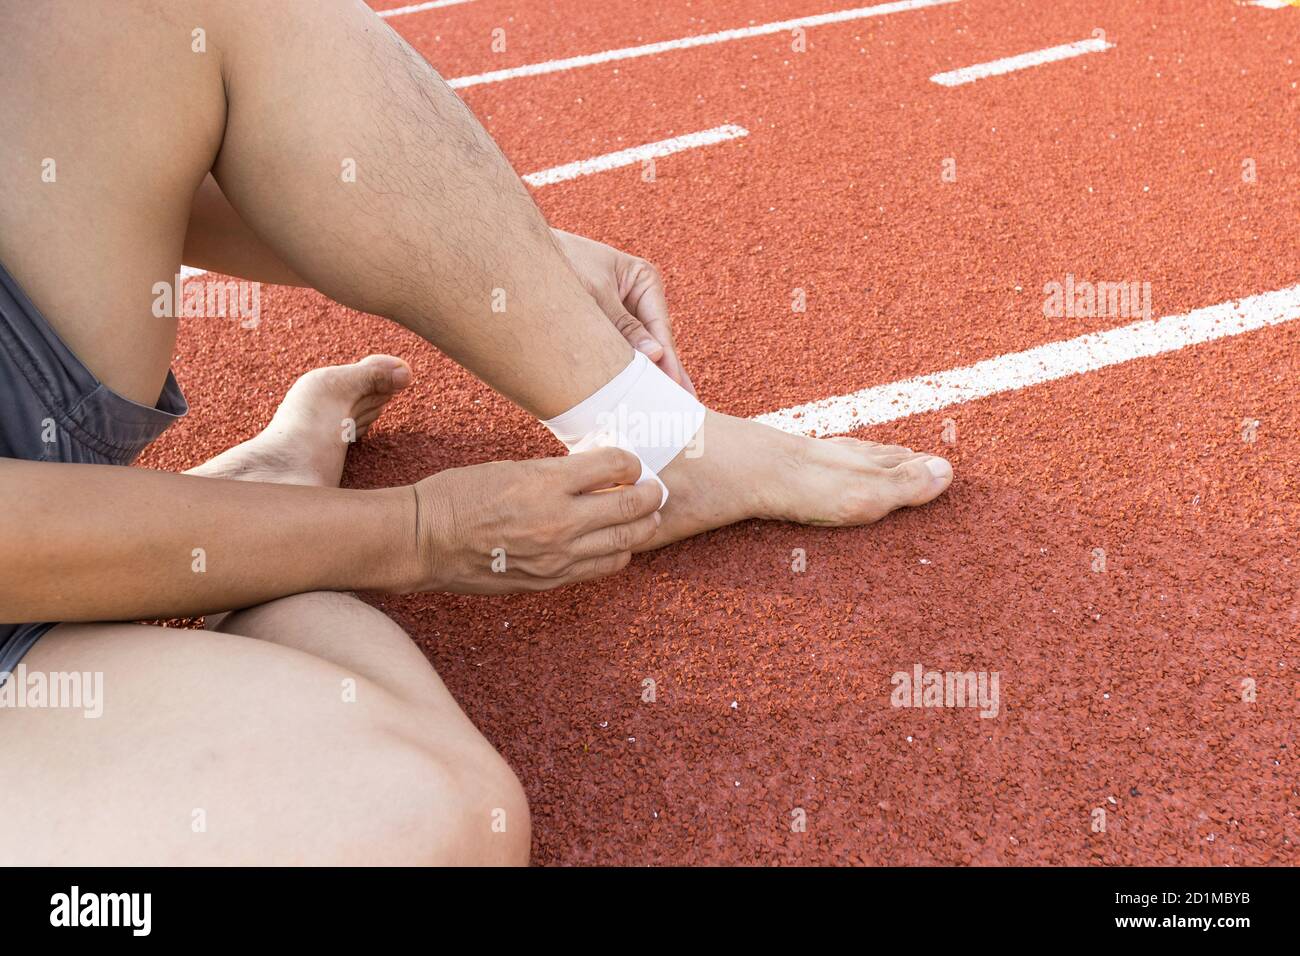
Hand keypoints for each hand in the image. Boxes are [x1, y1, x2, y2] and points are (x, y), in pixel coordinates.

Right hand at [408, 447, 661, 593]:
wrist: (425, 540)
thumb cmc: (460, 496)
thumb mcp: (511, 468)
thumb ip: (556, 473)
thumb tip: (595, 472)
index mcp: (547, 483)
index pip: (615, 466)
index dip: (631, 462)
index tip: (632, 463)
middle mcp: (559, 521)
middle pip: (630, 507)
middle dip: (651, 495)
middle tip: (656, 489)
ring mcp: (557, 556)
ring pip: (625, 543)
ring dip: (643, 527)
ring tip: (648, 517)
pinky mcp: (550, 580)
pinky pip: (601, 568)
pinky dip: (618, 554)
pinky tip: (616, 544)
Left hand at [551, 228, 695, 394]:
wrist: (521, 256)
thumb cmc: (560, 263)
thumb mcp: (594, 293)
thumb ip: (624, 326)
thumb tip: (655, 355)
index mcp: (644, 280)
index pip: (660, 328)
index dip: (668, 361)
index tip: (675, 388)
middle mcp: (638, 298)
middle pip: (655, 343)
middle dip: (667, 375)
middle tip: (684, 408)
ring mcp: (622, 314)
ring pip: (638, 352)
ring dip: (648, 377)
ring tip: (665, 409)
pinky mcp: (604, 327)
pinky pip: (617, 352)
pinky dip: (624, 371)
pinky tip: (636, 394)